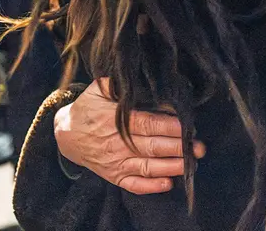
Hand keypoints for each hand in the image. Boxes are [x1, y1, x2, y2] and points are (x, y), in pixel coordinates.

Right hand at [55, 78, 205, 193]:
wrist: (66, 134)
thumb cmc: (88, 108)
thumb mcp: (100, 89)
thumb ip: (119, 84)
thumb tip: (143, 79)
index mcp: (115, 119)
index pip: (147, 124)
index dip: (168, 127)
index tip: (187, 127)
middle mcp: (116, 143)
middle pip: (151, 146)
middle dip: (178, 147)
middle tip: (198, 147)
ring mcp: (115, 162)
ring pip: (146, 167)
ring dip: (170, 167)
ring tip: (190, 165)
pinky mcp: (114, 175)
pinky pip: (133, 184)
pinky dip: (150, 186)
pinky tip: (168, 183)